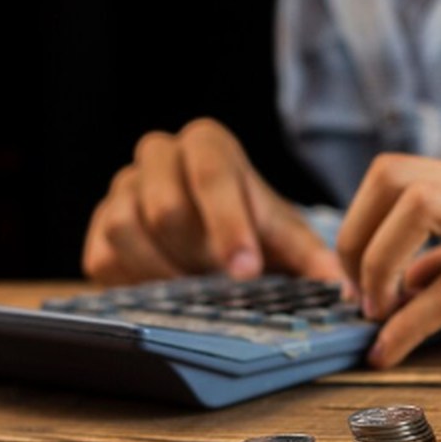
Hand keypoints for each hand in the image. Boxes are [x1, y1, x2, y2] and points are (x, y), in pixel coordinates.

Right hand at [83, 118, 341, 283]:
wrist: (212, 232)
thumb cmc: (252, 226)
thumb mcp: (285, 235)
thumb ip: (313, 257)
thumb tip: (342, 289)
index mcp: (207, 145)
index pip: (212, 173)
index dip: (229, 225)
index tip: (246, 270)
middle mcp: (158, 157)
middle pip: (164, 205)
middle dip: (197, 253)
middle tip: (224, 286)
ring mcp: (121, 190)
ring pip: (126, 229)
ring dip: (165, 271)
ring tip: (198, 290)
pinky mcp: (98, 229)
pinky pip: (104, 257)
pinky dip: (137, 284)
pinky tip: (168, 296)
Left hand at [337, 153, 440, 367]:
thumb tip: (407, 277)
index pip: (397, 174)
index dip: (358, 221)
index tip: (355, 275)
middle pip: (394, 179)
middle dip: (352, 239)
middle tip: (354, 295)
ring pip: (418, 211)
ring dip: (373, 269)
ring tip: (370, 319)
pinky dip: (410, 322)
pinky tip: (390, 352)